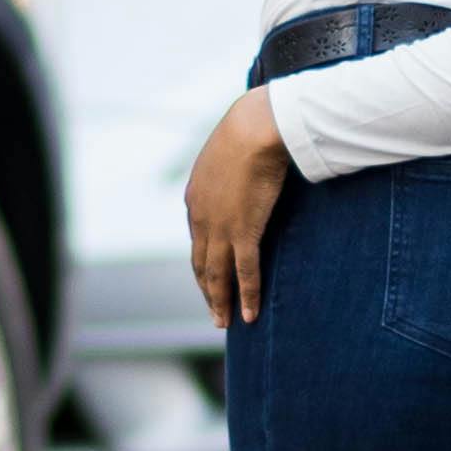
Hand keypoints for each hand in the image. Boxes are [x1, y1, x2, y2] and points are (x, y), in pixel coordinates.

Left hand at [186, 89, 292, 326]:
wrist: (254, 128)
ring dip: (221, 301)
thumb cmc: (249, 130)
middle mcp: (202, 219)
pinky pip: (245, 272)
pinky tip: (250, 315)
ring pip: (217, 275)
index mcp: (196, 199)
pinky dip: (247, 295)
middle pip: (201, 263)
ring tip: (224, 322)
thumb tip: (248, 166)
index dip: (203, 262)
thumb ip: (233, 168)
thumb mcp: (231, 151)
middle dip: (207, 289)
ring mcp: (220, 228)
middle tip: (214, 310)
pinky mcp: (243, 232)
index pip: (197, 240)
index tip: (209, 277)